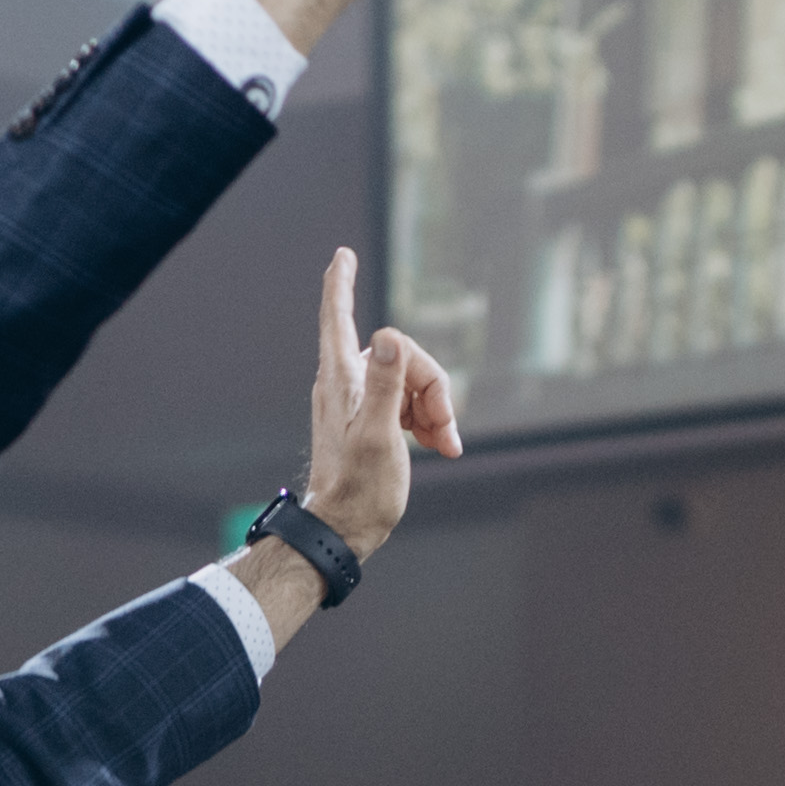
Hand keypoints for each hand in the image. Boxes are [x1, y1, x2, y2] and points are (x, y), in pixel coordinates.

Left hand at [299, 246, 463, 552]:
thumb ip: (387, 385)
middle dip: (433, 385)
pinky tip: (441, 446)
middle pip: (401, 356)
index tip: (342, 255)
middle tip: (445, 429)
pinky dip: (428, 421)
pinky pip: (407, 404)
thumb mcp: (380, 437)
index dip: (341, 284)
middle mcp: (346, 383)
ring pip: (410, 381)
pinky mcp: (371, 422)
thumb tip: (390, 337)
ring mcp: (359, 402)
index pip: (338, 318)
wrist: (344, 531)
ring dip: (436, 408)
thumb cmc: (360, 490)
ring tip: (446, 444)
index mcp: (343, 380)